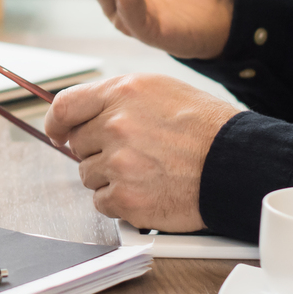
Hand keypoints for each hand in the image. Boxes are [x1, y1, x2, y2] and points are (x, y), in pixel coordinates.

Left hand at [44, 73, 240, 232]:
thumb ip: (118, 100)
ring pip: (88, 175)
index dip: (57, 123)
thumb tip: (83, 116)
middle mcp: (116, 125)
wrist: (236, 163)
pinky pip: (102, 203)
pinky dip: (120, 201)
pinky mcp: (127, 198)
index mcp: (122, 93)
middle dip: (97, 151)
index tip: (57, 133)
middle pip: (78, 144)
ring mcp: (119, 163)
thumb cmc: (206, 127)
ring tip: (147, 171)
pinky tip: (148, 190)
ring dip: (109, 177)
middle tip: (131, 155)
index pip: (65, 107)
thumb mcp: (160, 91)